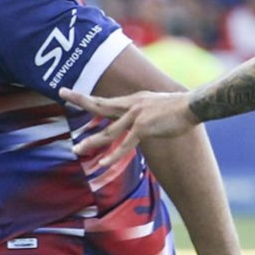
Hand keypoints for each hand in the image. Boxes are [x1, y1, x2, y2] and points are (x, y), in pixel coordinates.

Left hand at [59, 88, 197, 163]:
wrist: (192, 105)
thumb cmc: (178, 108)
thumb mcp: (155, 105)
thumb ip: (143, 110)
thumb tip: (137, 119)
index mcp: (132, 101)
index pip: (105, 101)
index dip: (87, 98)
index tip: (70, 93)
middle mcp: (130, 106)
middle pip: (100, 104)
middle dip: (80, 98)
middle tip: (61, 91)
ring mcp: (136, 116)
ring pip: (108, 132)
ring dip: (92, 142)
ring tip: (76, 149)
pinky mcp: (143, 128)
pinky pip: (125, 145)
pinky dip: (114, 155)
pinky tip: (103, 163)